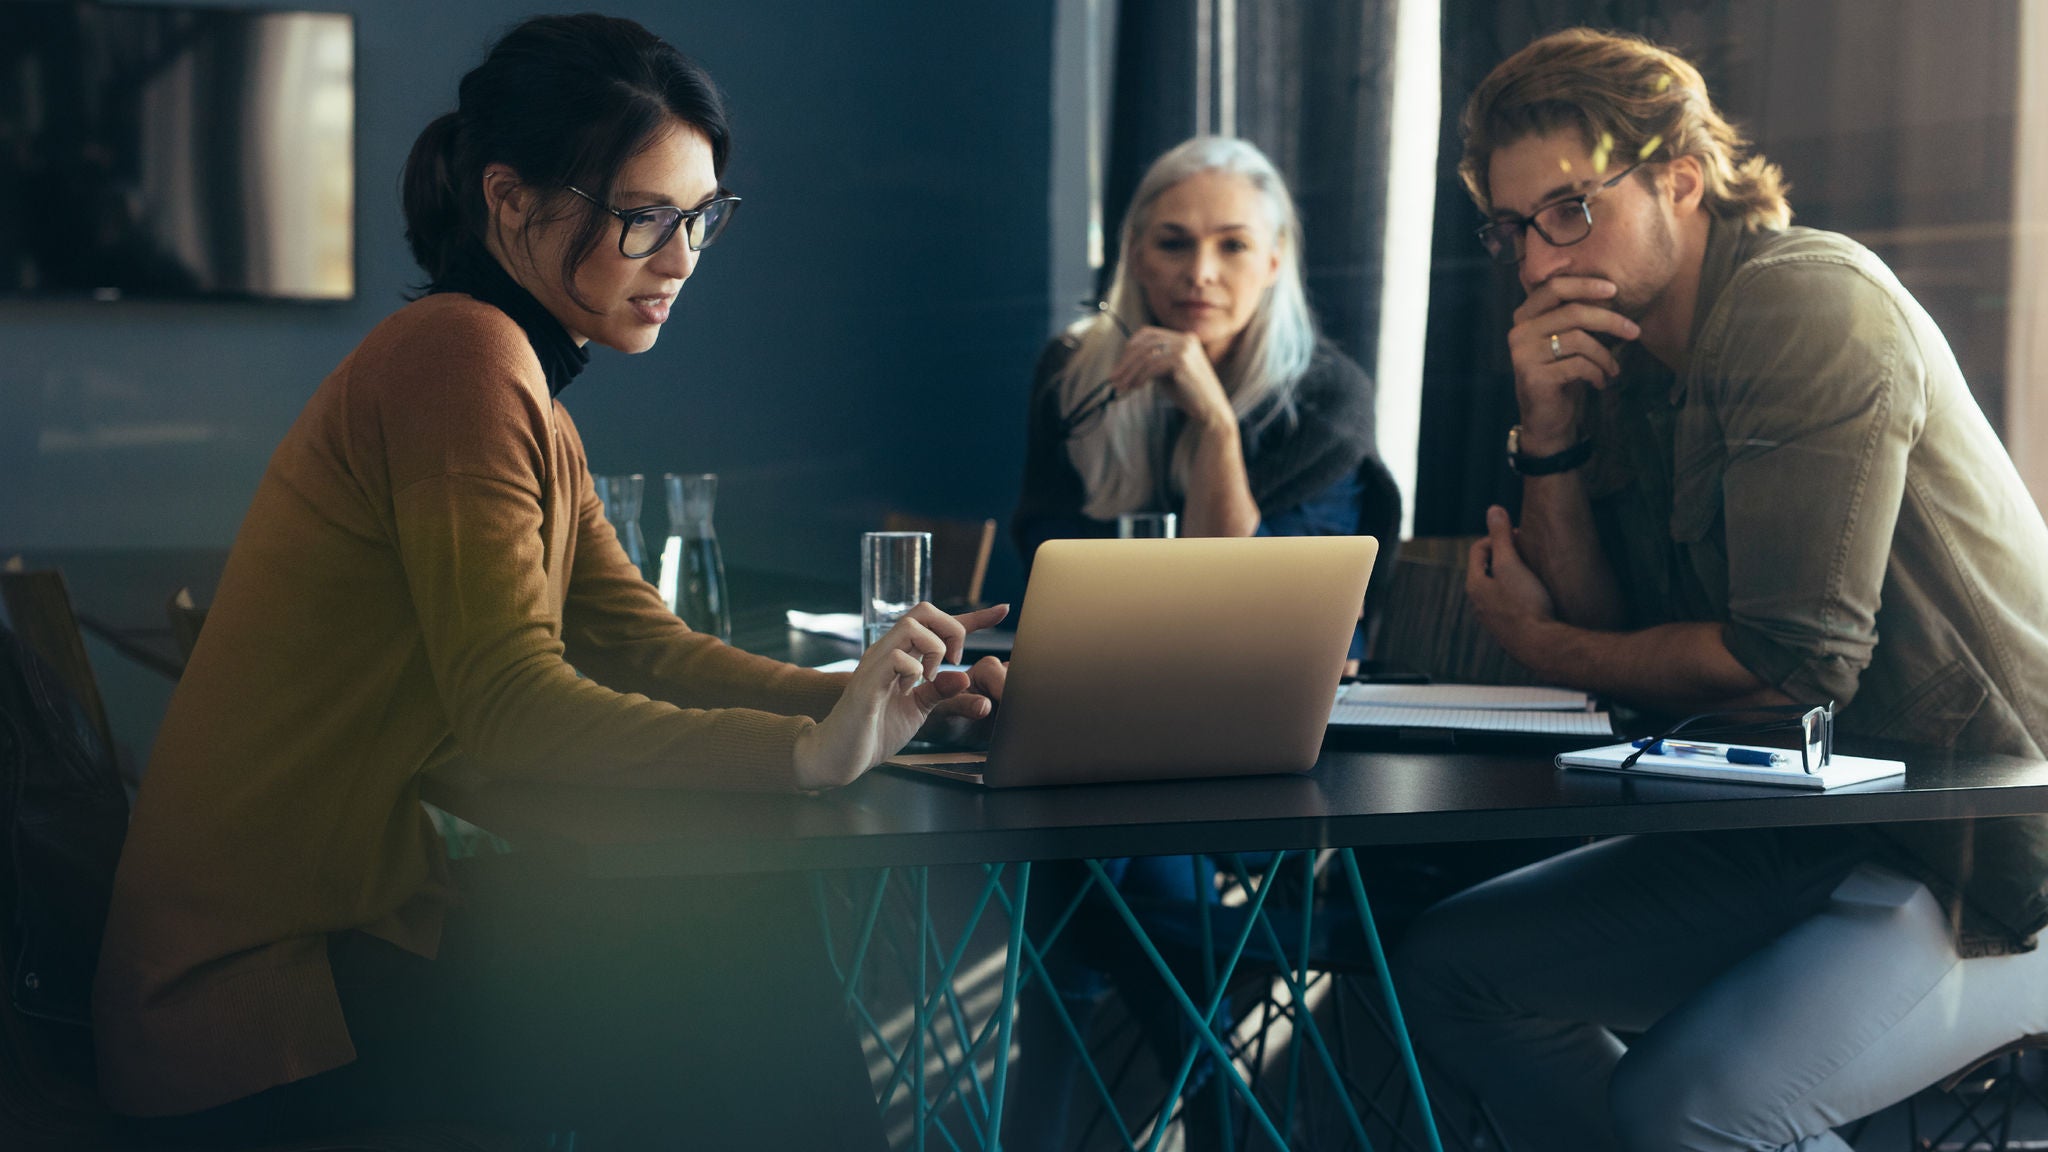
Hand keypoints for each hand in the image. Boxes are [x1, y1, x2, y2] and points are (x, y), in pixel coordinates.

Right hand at [793, 603, 1008, 789]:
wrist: (839, 755)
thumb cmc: (874, 730)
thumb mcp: (917, 708)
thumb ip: (940, 691)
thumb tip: (965, 678)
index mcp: (900, 655)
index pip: (936, 625)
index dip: (973, 618)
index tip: (1002, 610)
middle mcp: (886, 651)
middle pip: (923, 610)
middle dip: (951, 629)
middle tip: (955, 662)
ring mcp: (875, 664)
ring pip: (910, 626)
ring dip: (933, 649)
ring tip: (928, 677)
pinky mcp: (868, 684)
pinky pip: (895, 658)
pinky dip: (913, 670)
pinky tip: (908, 689)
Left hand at [1109, 326, 1233, 431]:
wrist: (1210, 410)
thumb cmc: (1187, 394)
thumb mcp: (1166, 372)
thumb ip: (1151, 362)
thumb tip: (1124, 362)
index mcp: (1183, 338)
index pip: (1148, 334)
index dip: (1129, 348)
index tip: (1119, 367)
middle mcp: (1185, 339)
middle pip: (1144, 343)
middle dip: (1126, 361)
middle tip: (1113, 379)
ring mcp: (1185, 348)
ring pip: (1146, 355)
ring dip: (1129, 372)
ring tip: (1120, 387)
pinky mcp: (1182, 361)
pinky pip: (1152, 366)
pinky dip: (1140, 377)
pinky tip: (1135, 387)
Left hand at [1466, 505, 1557, 662]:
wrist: (1540, 646)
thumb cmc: (1525, 604)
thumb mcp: (1511, 564)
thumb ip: (1502, 537)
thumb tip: (1493, 510)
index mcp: (1475, 585)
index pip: (1479, 549)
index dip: (1499, 537)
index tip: (1520, 537)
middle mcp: (1478, 604)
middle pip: (1488, 569)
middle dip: (1506, 555)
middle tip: (1527, 552)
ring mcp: (1492, 619)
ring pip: (1499, 589)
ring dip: (1514, 576)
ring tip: (1534, 573)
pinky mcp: (1507, 631)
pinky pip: (1510, 605)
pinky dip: (1520, 595)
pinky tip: (1538, 597)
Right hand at [1508, 277, 1640, 453]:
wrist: (1546, 420)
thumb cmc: (1562, 374)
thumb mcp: (1566, 340)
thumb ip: (1575, 316)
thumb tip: (1611, 290)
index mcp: (1525, 317)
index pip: (1554, 288)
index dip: (1585, 285)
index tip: (1614, 290)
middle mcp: (1519, 332)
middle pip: (1573, 312)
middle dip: (1610, 320)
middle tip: (1635, 331)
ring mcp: (1524, 355)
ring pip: (1579, 340)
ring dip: (1605, 355)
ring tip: (1613, 369)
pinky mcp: (1534, 377)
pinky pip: (1578, 365)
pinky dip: (1597, 373)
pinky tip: (1600, 382)